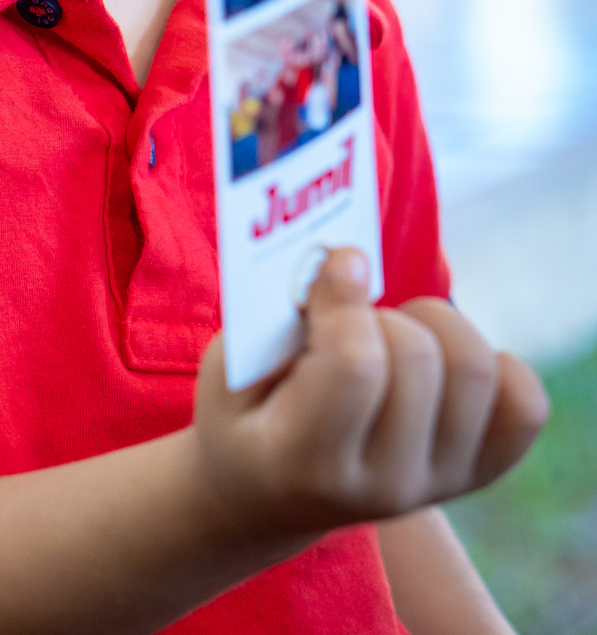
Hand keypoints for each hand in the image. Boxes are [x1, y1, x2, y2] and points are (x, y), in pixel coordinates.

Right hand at [192, 248, 547, 541]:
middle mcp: (384, 487)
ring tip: (391, 329)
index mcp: (309, 463)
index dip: (346, 296)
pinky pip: (523, 403)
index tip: (338, 261)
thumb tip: (347, 258)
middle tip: (346, 312)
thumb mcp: (231, 369)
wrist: (266, 493)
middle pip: (417, 359)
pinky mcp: (473, 474)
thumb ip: (277, 317)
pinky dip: (493, 362)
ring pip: (473, 369)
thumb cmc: (246, 413)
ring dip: (433, 324)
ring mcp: (436, 484)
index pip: (356, 367)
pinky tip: (441, 355)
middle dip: (379, 310)